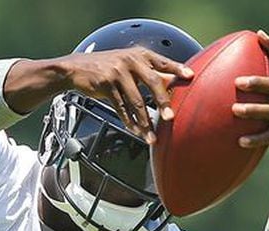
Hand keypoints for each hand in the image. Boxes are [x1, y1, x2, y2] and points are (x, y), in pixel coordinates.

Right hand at [59, 47, 193, 142]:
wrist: (77, 67)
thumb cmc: (107, 66)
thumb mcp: (128, 63)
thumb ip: (147, 72)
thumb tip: (171, 84)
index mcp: (140, 55)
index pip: (163, 62)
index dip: (178, 69)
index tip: (191, 76)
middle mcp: (130, 61)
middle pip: (152, 83)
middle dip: (162, 102)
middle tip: (170, 117)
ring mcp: (117, 73)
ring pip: (135, 101)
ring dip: (144, 122)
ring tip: (151, 136)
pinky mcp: (106, 85)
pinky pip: (121, 108)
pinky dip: (128, 121)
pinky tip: (135, 131)